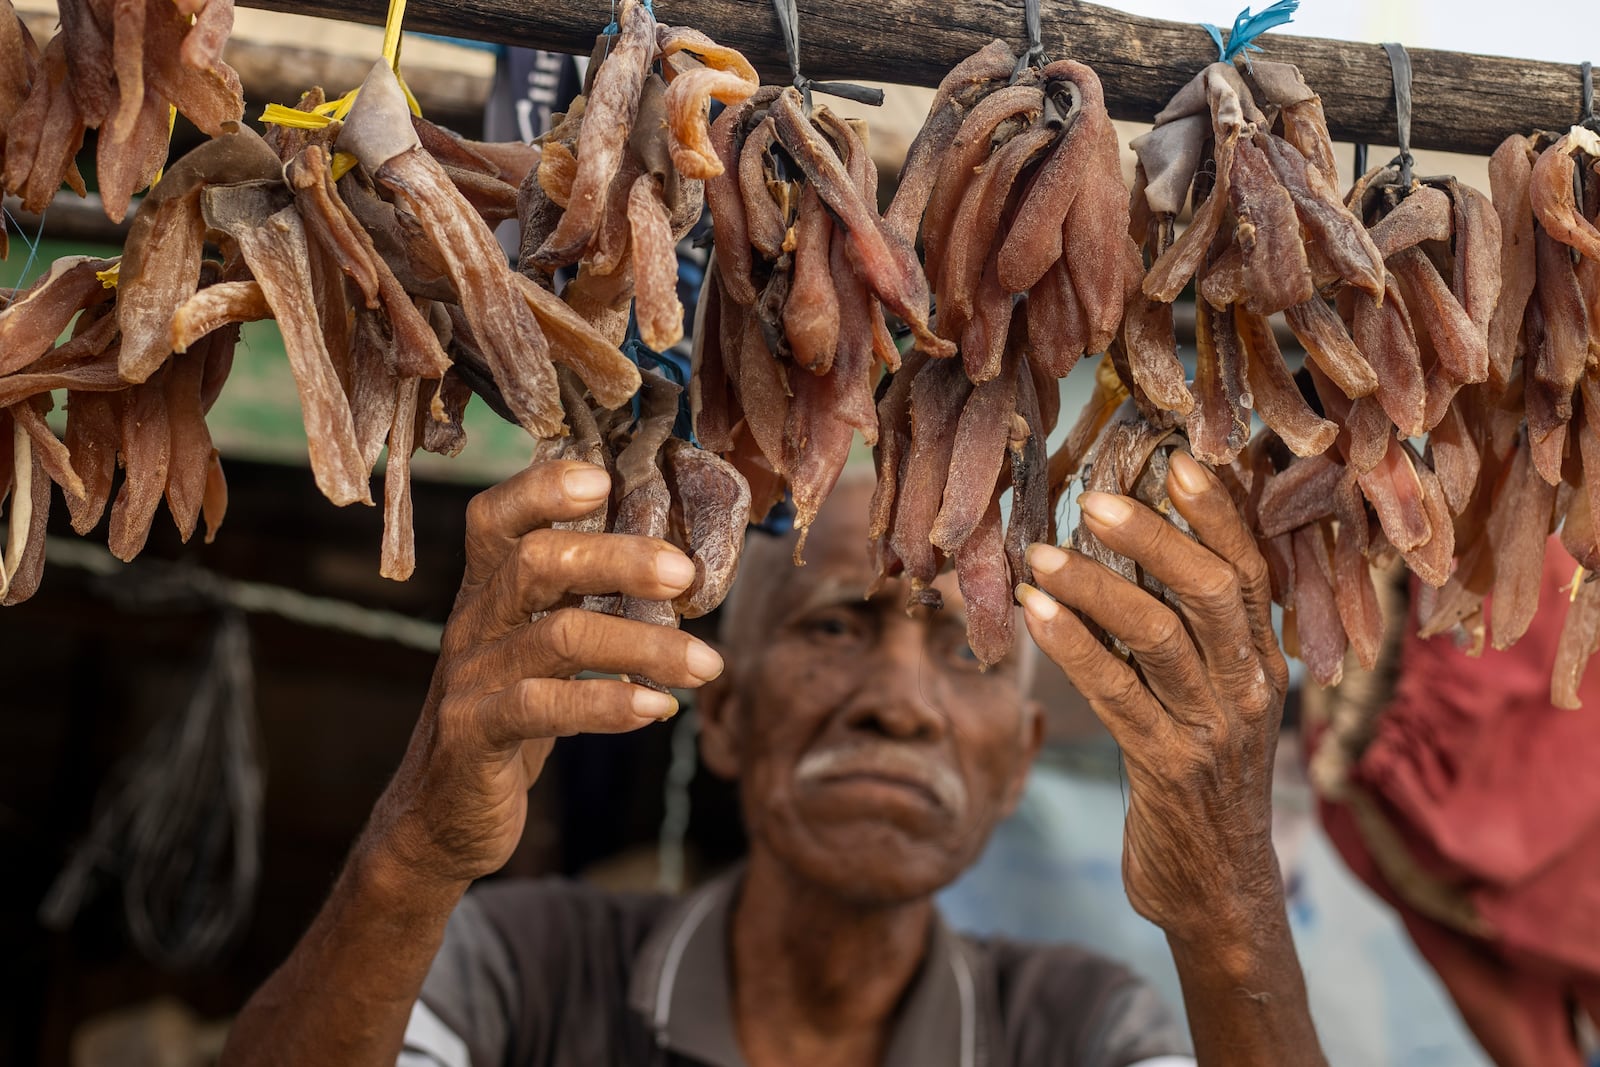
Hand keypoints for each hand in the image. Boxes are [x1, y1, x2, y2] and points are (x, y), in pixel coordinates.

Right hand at [367, 459, 726, 888]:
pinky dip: (608, 705)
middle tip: (684, 573)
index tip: (602, 478)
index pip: (497, 516)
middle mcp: (473, 621)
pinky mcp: (472, 735)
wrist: (444, 816)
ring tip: (707, 664)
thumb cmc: (511, 716)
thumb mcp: (541, 650)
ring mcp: (468, 678)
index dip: (541, 488)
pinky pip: (541, 708)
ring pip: (557, 638)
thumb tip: (679, 570)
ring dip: (643, 646)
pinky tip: (659, 709)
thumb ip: (585, 604)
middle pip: (535, 563)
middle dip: (617, 559)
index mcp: (488, 589)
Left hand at [1016, 451, 1288, 941]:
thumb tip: (1142, 547)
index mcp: (1262, 659)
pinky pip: (1116, 690)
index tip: (1175, 461)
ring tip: (1036, 555)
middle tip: (1095, 496)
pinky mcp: (1168, 765)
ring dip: (1092, 586)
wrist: (1218, 888)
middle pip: (1211, 587)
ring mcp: (1213, 727)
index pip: (1248, 568)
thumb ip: (1194, 633)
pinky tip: (1032, 614)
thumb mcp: (1215, 699)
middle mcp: (1249, 684)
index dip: (1218, 512)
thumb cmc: (1204, 777)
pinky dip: (1070, 645)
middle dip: (1153, 535)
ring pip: (1159, 633)